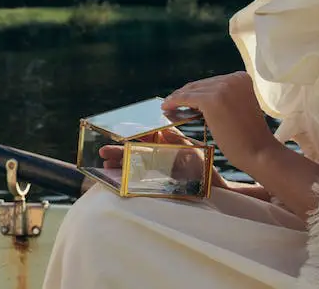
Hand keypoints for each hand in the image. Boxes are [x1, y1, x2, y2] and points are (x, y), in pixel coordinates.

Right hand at [98, 129, 227, 188]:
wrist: (216, 190)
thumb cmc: (205, 168)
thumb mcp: (189, 148)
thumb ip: (174, 138)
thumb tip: (160, 128)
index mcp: (163, 144)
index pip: (142, 137)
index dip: (128, 136)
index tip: (114, 135)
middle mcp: (157, 157)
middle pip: (133, 152)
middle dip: (118, 152)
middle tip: (102, 152)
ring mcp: (156, 172)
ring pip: (132, 166)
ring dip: (119, 165)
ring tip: (106, 166)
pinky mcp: (157, 186)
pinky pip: (138, 181)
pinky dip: (127, 179)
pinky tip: (117, 179)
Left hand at [162, 71, 279, 173]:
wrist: (260, 152)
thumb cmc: (250, 137)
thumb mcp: (238, 108)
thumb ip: (223, 98)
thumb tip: (194, 99)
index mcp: (242, 77)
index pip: (212, 82)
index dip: (197, 90)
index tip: (184, 97)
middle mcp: (233, 78)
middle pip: (201, 84)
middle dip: (185, 93)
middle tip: (171, 101)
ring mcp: (222, 87)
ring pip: (192, 90)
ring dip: (177, 98)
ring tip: (168, 105)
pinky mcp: (211, 100)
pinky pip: (186, 98)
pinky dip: (174, 102)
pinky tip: (166, 108)